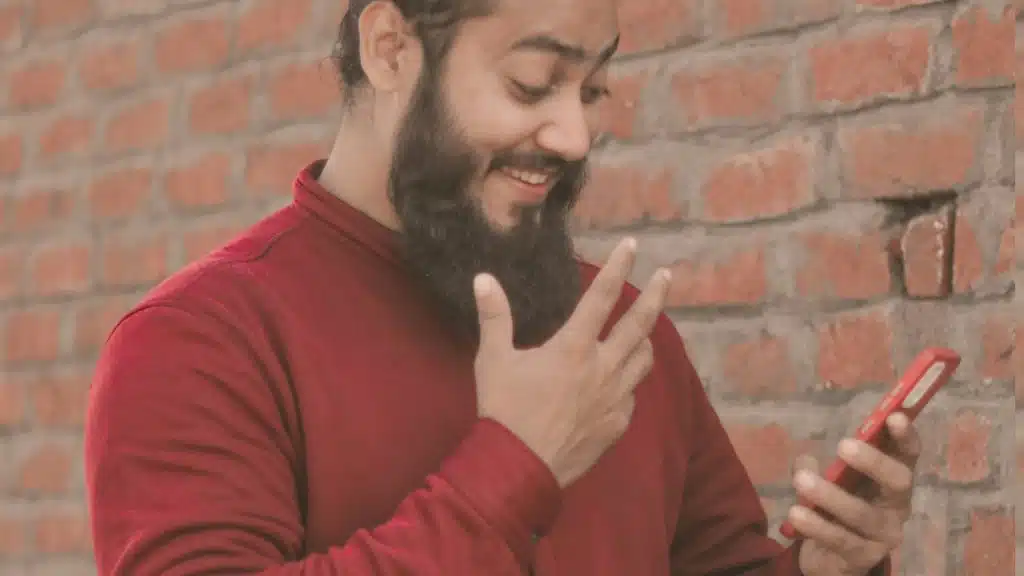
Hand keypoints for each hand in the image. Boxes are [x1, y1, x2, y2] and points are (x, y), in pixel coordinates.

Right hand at [473, 238, 670, 487]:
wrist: (520, 468)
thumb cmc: (504, 410)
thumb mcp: (493, 360)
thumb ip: (494, 317)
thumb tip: (483, 278)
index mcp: (574, 346)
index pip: (602, 297)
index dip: (618, 267)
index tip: (632, 246)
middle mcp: (603, 367)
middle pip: (640, 325)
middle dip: (656, 296)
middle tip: (667, 276)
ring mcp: (614, 398)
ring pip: (643, 360)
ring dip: (645, 340)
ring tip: (644, 332)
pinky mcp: (617, 425)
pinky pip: (632, 396)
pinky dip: (629, 382)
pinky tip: (619, 384)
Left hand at [794, 414, 920, 575]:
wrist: (831, 559)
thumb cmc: (835, 509)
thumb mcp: (827, 483)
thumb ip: (816, 468)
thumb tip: (806, 460)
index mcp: (893, 481)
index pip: (907, 455)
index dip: (905, 436)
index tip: (894, 416)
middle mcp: (897, 507)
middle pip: (898, 481)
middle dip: (874, 461)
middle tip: (843, 445)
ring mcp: (884, 535)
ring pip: (862, 513)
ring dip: (830, 495)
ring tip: (801, 480)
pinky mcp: (864, 557)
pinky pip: (841, 539)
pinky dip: (816, 525)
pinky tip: (796, 513)